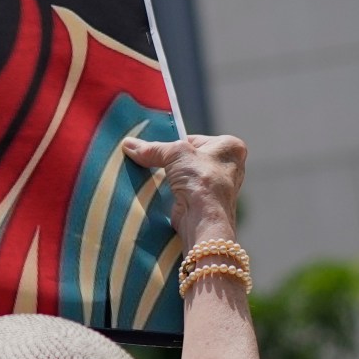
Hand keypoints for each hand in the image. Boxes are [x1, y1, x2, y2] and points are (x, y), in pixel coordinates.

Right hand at [124, 131, 247, 243]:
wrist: (203, 219)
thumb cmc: (201, 179)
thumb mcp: (174, 153)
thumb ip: (152, 148)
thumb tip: (128, 144)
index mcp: (230, 147)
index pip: (193, 139)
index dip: (173, 142)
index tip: (154, 147)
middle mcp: (228, 166)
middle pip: (188, 157)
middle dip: (168, 159)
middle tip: (148, 158)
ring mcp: (217, 186)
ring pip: (184, 174)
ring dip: (168, 175)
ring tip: (148, 172)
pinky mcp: (204, 202)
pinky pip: (183, 189)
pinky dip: (169, 189)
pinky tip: (155, 188)